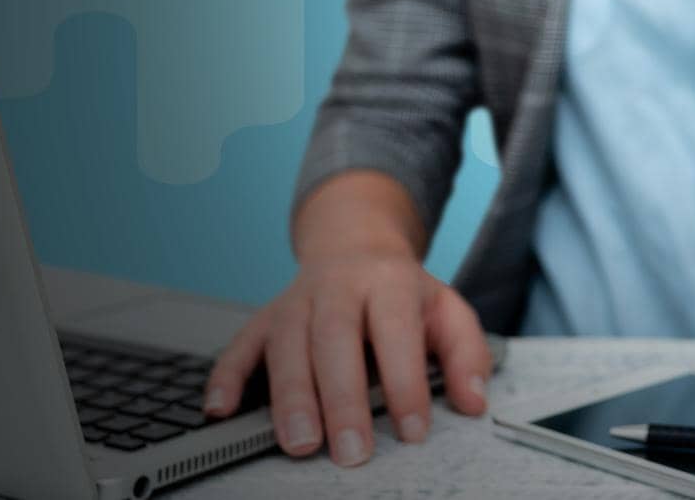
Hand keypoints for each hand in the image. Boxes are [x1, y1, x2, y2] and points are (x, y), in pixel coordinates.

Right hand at [204, 244, 492, 466]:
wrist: (354, 243)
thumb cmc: (401, 290)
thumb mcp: (447, 309)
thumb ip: (467, 354)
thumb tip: (475, 401)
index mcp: (388, 281)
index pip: (396, 331)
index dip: (405, 382)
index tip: (413, 430)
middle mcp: (338, 286)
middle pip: (334, 338)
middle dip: (342, 398)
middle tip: (351, 451)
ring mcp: (296, 300)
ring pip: (287, 344)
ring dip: (290, 396)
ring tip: (300, 442)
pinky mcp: (264, 317)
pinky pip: (239, 345)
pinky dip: (227, 377)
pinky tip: (220, 410)